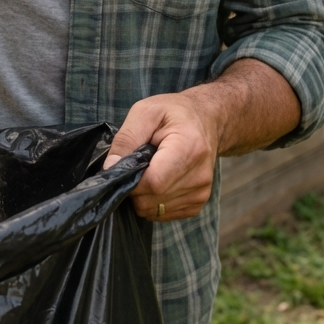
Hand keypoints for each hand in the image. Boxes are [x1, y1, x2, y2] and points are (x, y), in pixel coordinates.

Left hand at [100, 58, 301, 221]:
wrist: (214, 118)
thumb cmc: (174, 111)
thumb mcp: (146, 110)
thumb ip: (126, 139)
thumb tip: (109, 169)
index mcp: (189, 149)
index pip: (151, 183)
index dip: (129, 179)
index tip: (123, 164)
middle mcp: (201, 176)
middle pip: (151, 201)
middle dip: (133, 186)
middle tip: (136, 160)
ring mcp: (203, 193)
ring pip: (157, 211)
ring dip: (144, 193)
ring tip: (151, 164)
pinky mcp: (200, 203)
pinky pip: (165, 214)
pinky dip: (155, 200)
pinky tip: (158, 177)